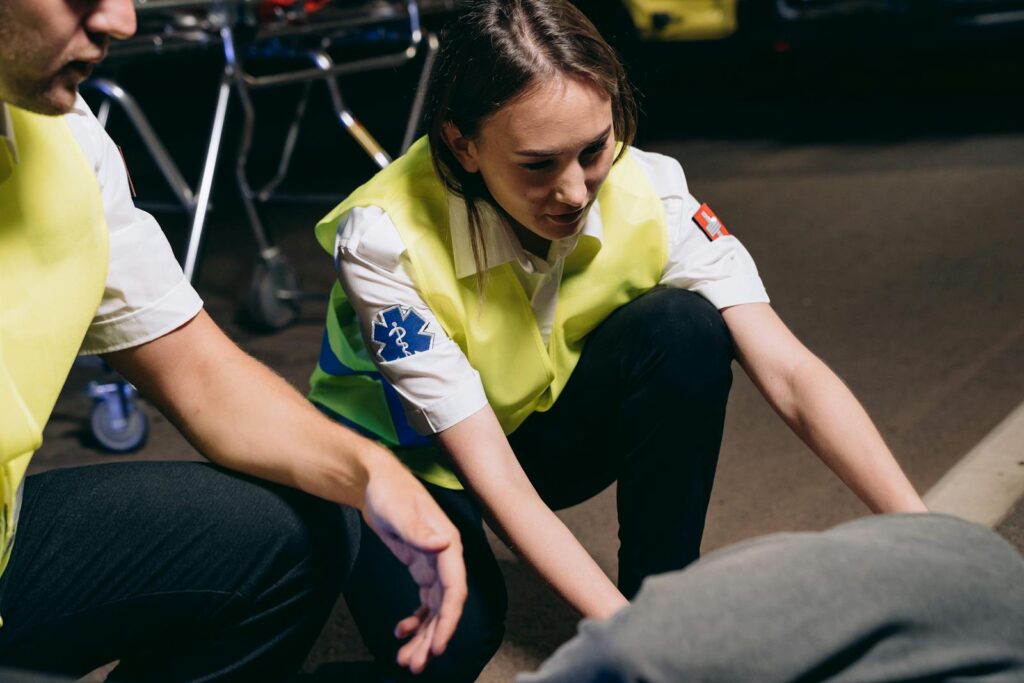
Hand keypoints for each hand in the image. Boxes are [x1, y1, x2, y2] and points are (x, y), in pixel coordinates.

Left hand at [361, 453, 467, 673]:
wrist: (375, 480)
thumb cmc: (390, 491)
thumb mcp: (401, 510)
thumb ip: (420, 531)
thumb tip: (443, 546)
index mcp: (448, 546)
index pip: (454, 591)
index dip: (448, 621)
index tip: (438, 647)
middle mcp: (445, 558)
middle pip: (444, 606)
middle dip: (432, 638)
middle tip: (415, 665)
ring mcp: (433, 564)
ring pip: (434, 608)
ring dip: (423, 635)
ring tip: (406, 659)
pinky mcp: (420, 566)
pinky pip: (424, 601)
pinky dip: (415, 620)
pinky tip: (400, 631)